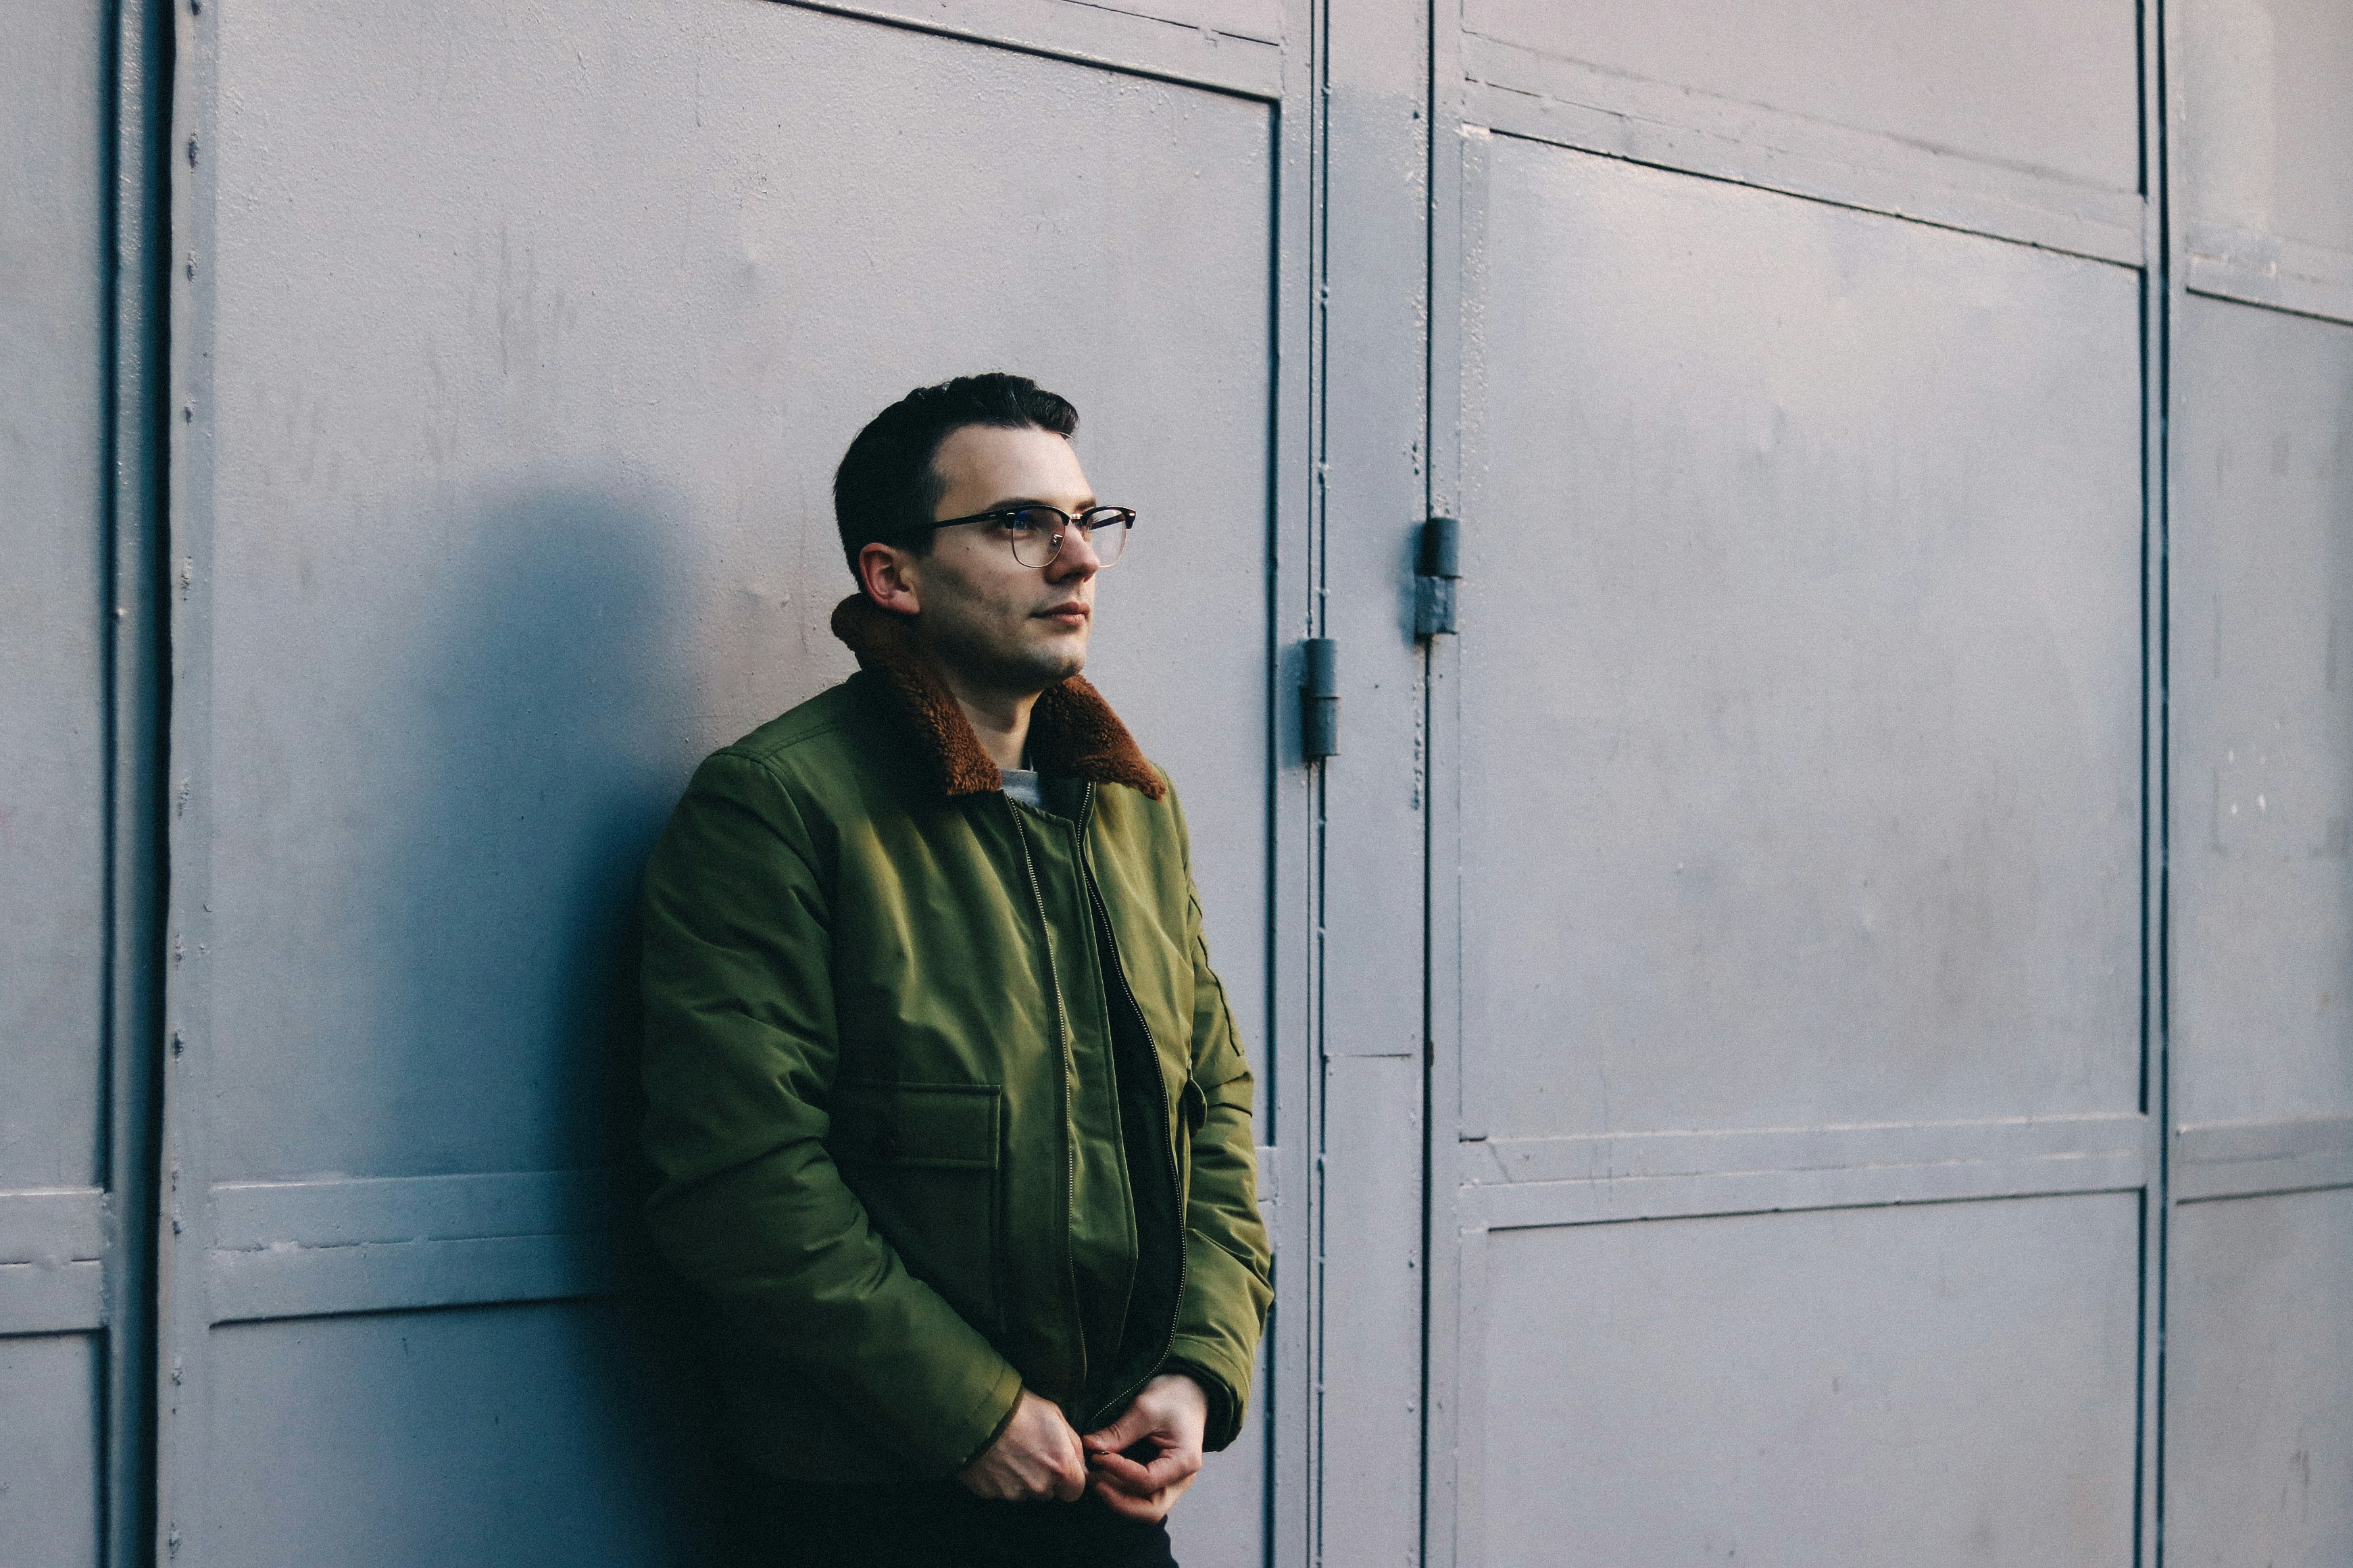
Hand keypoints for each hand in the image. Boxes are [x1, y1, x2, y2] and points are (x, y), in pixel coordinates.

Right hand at [958, 1389, 1088, 1502]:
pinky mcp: (991, 1493)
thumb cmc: (1020, 1410)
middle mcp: (1039, 1485)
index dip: (1069, 1480)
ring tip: (1011, 1454)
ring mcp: (1014, 1492)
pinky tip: (996, 1458)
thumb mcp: (1056, 1416)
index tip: (1060, 1467)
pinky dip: (1001, 1479)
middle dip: (1044, 1478)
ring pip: (1025, 1493)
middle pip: (1048, 1492)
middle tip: (1031, 1454)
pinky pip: (1002, 1491)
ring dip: (1022, 1479)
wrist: (978, 1413)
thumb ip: (1073, 1445)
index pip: (1075, 1491)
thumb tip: (1080, 1463)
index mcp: (1060, 1467)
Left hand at [1081, 1372, 1207, 1522]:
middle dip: (1118, 1500)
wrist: (1190, 1391)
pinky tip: (1104, 1475)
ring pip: (1144, 1507)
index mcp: (1184, 1462)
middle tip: (1094, 1479)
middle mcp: (1181, 1479)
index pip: (1147, 1481)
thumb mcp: (1145, 1409)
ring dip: (1117, 1498)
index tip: (1096, 1456)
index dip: (1118, 1471)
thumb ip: (1118, 1433)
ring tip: (1095, 1478)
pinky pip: (1141, 1496)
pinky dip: (1121, 1490)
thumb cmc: (1173, 1396)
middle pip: (1150, 1509)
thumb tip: (1089, 1446)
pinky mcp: (1161, 1479)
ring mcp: (1172, 1482)